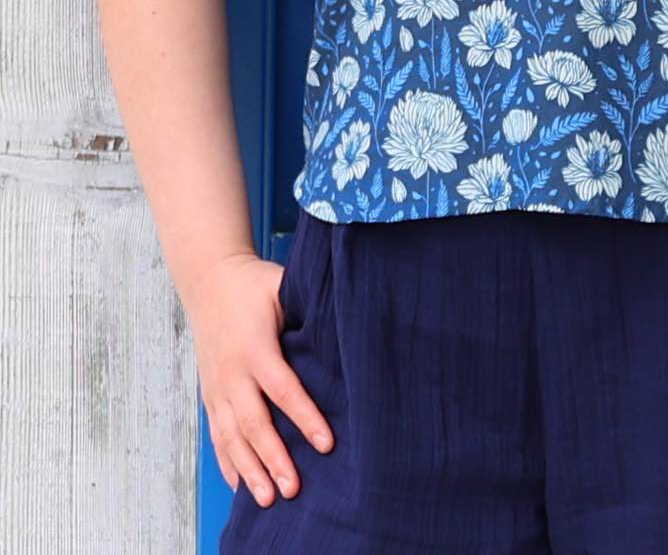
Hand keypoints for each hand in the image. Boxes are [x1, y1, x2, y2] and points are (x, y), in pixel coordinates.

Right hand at [188, 250, 334, 508]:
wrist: (209, 280)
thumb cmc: (254, 284)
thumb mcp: (282, 287)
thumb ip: (308, 310)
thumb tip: (346, 325)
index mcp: (255, 347)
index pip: (283, 388)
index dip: (305, 417)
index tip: (326, 444)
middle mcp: (232, 372)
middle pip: (254, 423)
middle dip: (274, 458)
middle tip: (294, 488)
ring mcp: (217, 387)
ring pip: (232, 437)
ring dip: (249, 470)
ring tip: (268, 499)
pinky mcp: (209, 395)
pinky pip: (217, 436)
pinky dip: (229, 463)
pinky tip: (241, 487)